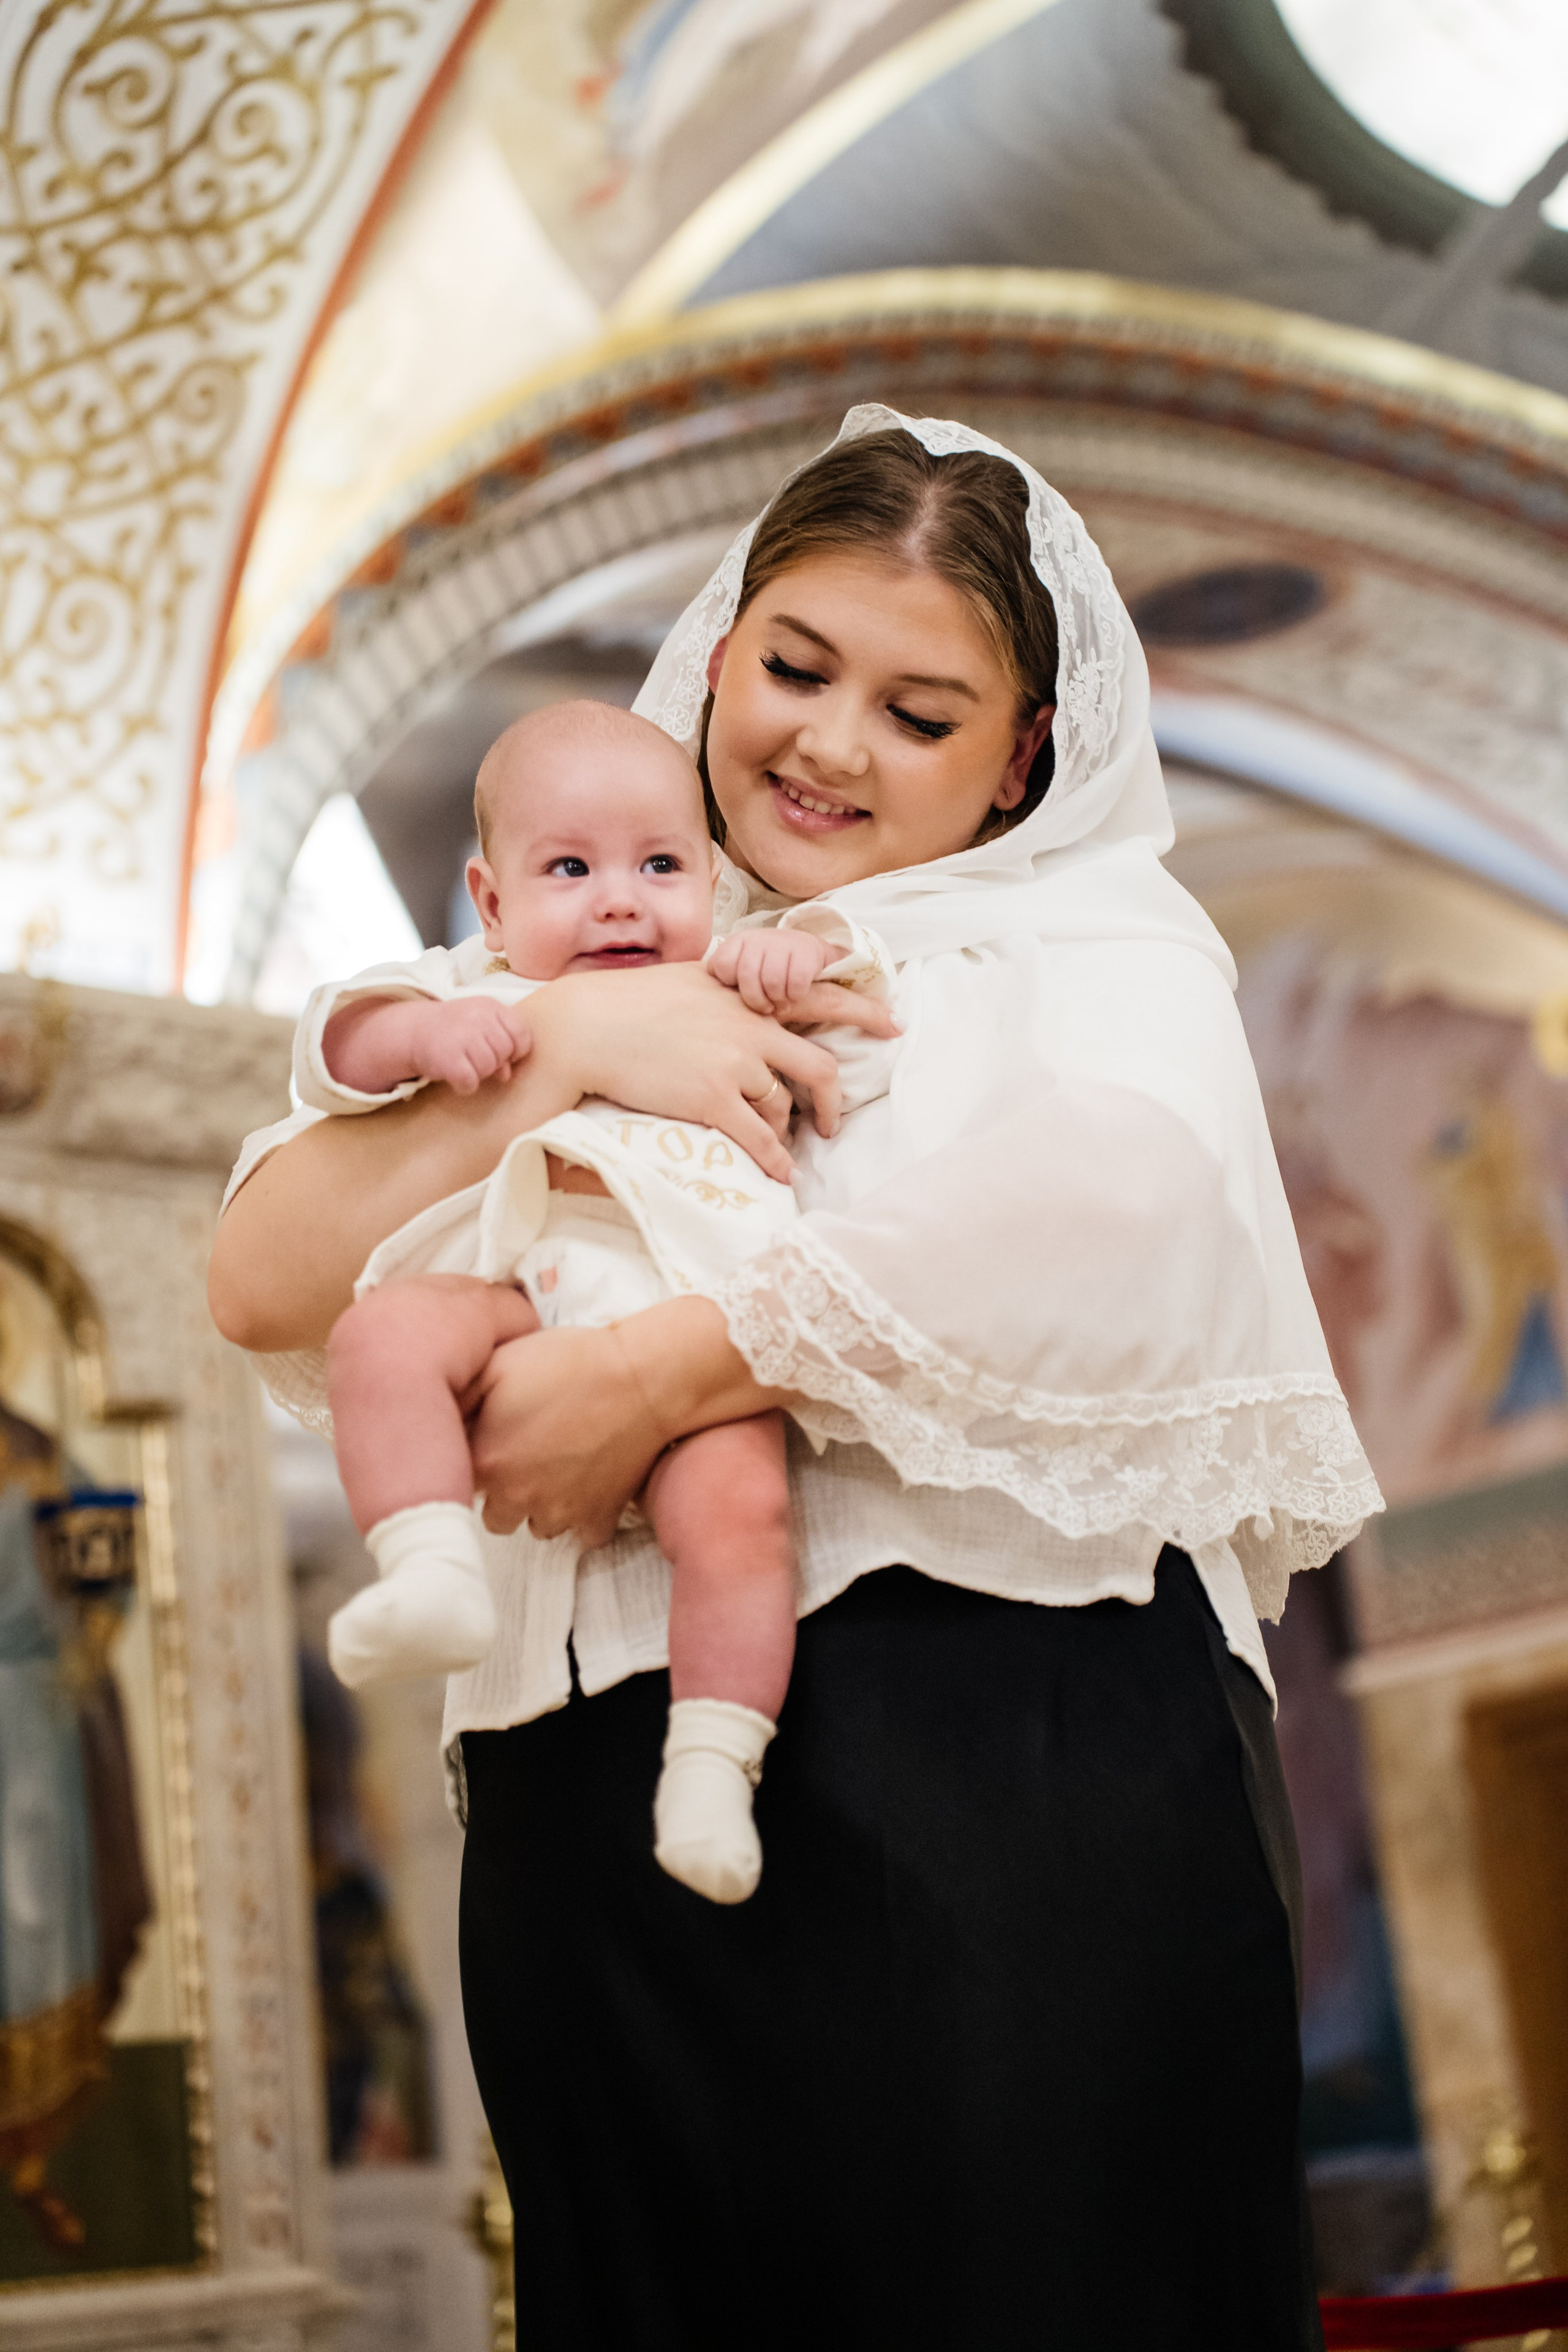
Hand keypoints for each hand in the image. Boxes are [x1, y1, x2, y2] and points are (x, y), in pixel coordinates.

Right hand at [322, 993, 529, 1096]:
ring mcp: (462, 1036)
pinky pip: (470, 1081)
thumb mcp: (480, 1029)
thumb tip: (506, 1075)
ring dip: (478, 1073)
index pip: (522, 1033)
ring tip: (463, 1064)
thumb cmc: (454, 1031)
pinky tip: (454, 1076)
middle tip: (475, 1057)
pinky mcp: (448, 1057)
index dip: (516, 1049)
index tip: (502, 1053)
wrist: (412, 1031)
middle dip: (494, 1061)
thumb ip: (501, 1046)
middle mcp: (478, 1018)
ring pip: (489, 1068)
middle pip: (505, 1052)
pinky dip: (464, 1085)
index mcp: (491, 1007)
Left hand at [468, 1325, 666, 1543]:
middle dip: (503, 1489)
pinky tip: (587, 1480)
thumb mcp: (498, 1364)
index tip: (488, 1440)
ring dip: (540, 1503)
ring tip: (558, 1462)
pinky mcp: (598, 1518)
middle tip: (524, 1451)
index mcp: (486, 1462)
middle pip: (493, 1514)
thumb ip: (457, 1399)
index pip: (453, 1482)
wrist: (643, 1378)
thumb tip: (434, 1421)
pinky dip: (583, 1515)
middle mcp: (516, 1498)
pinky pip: (582, 1534)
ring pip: (536, 1526)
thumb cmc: (569, 1363)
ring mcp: (560, 1513)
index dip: (472, 1459)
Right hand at [528, 962, 896, 1184]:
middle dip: (834, 1100)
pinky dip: (775, 1159)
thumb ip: (727, 990)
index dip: (863, 1011)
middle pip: (818, 1065)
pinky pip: (759, 1137)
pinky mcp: (710, 1097)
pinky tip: (780, 1174)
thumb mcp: (690, 980)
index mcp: (747, 994)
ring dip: (787, 1132)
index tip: (891, 1022)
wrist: (588, 1025)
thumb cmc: (628, 1002)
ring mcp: (733, 1063)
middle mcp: (749, 1026)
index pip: (819, 996)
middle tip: (833, 1122)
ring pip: (784, 1106)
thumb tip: (744, 994)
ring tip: (779, 1147)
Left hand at [707, 928, 840, 1018]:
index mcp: (738, 941)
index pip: (723, 966)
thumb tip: (709, 1003)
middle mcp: (758, 938)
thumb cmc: (765, 967)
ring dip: (778, 1000)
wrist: (804, 950)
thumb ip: (724, 980)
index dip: (730, 984)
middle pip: (748, 977)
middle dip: (756, 1000)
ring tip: (780, 1001)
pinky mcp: (805, 952)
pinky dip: (795, 996)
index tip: (741, 990)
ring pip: (772, 982)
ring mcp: (782, 943)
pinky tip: (794, 994)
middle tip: (765, 1008)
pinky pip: (796, 985)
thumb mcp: (742, 967)